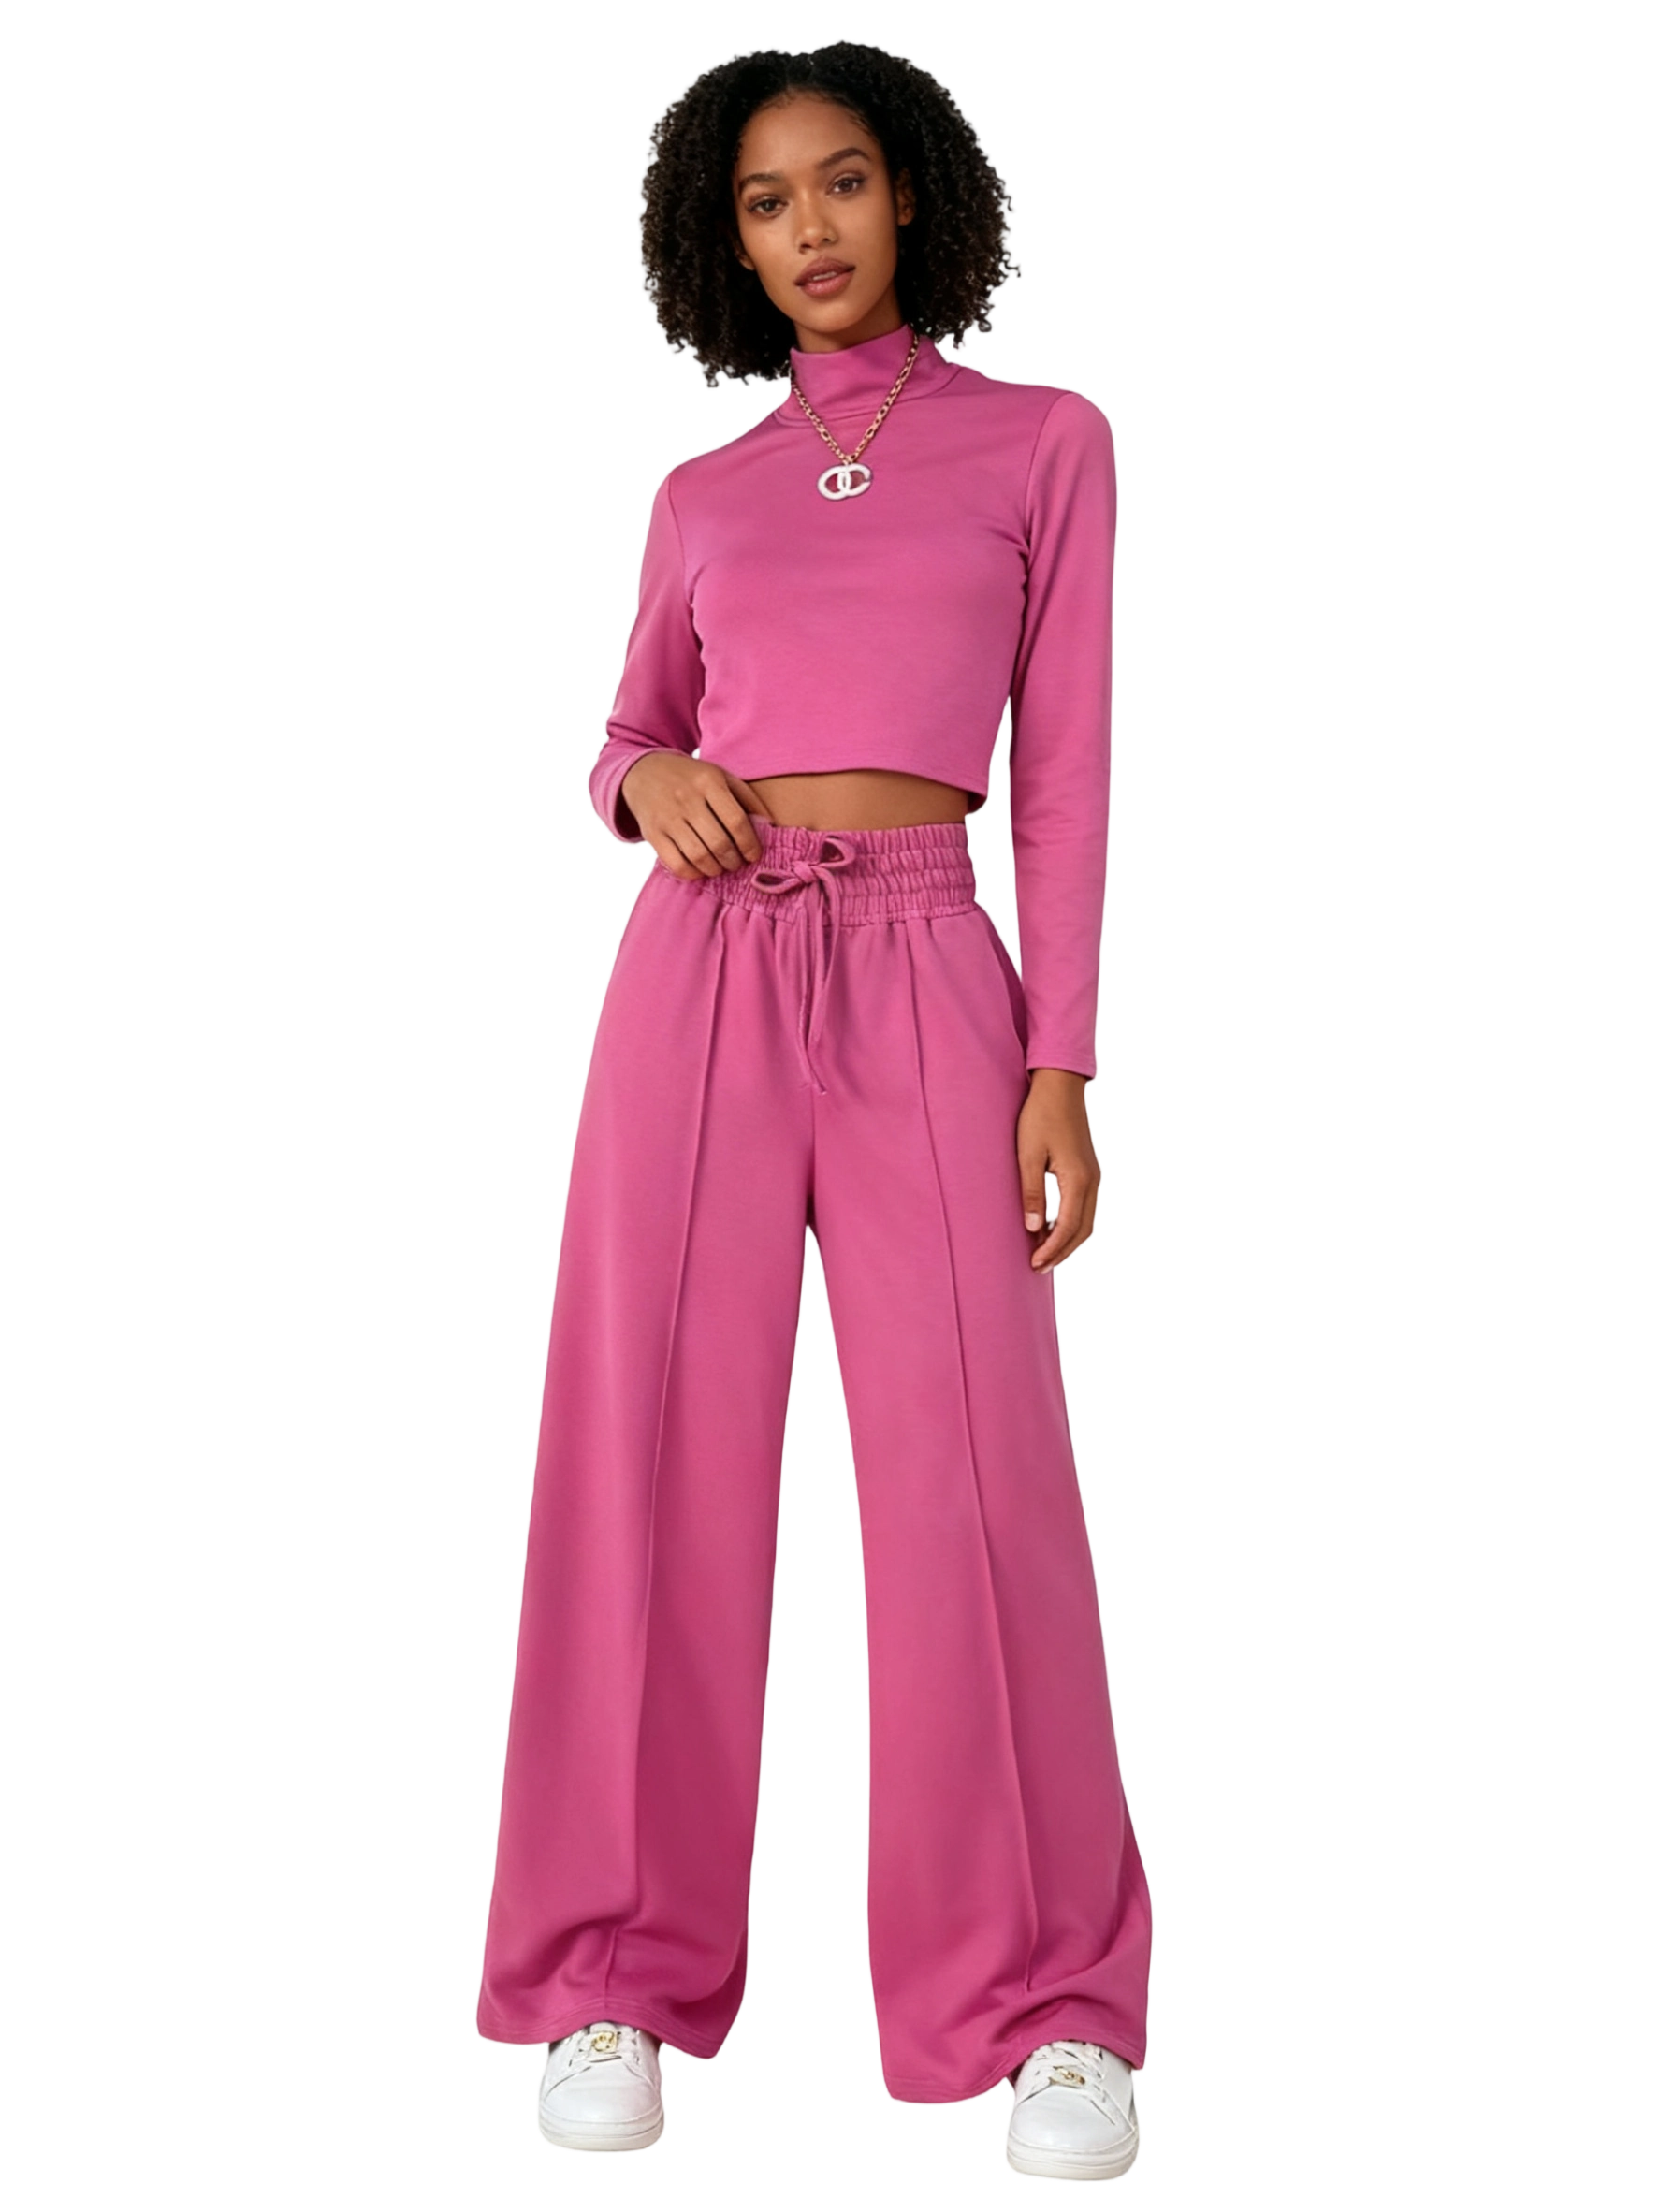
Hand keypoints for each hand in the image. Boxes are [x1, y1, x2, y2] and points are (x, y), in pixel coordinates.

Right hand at [621, 753, 775, 879]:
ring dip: (716, 869)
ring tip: (721, 867)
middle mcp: (687, 799)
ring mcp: (667, 817)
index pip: (736, 820)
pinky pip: (676, 864)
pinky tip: (700, 869)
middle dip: (734, 861)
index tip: (754, 855)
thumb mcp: (720, 776)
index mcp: (708, 781)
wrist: (644, 771)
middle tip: (737, 863)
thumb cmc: (691, 778)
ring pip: (699, 856)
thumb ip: (746, 797)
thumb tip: (770, 825)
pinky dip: (693, 873)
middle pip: (719, 843)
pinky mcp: (652, 834)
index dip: (750, 844)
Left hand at [1018, 1071, 1100, 1273]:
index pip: (1068, 1227)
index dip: (1052, 1250)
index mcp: (1079, 1179)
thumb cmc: (1040, 1116)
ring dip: (1067, 1239)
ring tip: (1044, 1253)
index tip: (1035, 1265)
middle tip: (1039, 1268)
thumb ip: (1033, 1193)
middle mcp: (1093, 1181)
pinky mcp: (1088, 1170)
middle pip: (1083, 1230)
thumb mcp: (1028, 1155)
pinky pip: (1084, 1206)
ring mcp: (1094, 1175)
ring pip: (1086, 1220)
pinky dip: (1070, 1223)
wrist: (1059, 1086)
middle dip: (1062, 1251)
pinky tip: (1051, 1226)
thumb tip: (1034, 1228)